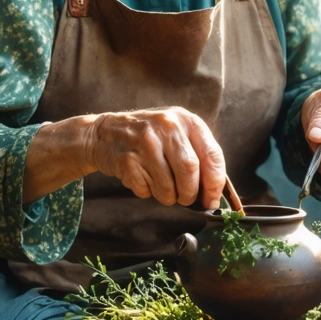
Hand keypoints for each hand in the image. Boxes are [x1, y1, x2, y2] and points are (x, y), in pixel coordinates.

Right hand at [83, 108, 225, 207]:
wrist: (105, 133)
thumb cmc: (149, 137)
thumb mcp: (176, 132)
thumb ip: (198, 155)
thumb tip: (214, 194)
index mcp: (186, 120)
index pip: (212, 155)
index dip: (215, 183)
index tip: (212, 200)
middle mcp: (167, 127)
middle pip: (190, 171)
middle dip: (190, 193)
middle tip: (185, 197)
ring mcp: (146, 142)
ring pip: (168, 187)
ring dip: (168, 197)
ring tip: (161, 185)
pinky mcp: (128, 160)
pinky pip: (147, 191)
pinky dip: (148, 192)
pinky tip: (143, 177)